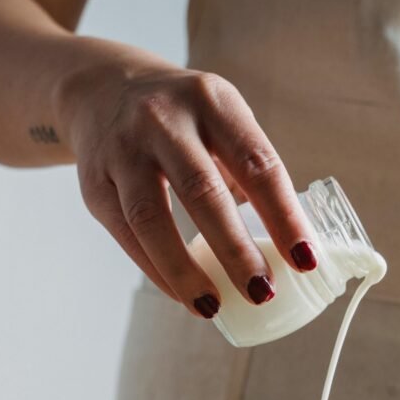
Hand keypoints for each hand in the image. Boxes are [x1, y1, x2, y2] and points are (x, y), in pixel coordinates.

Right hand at [56, 48, 317, 317]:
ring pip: (151, 219)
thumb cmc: (184, 122)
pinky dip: (157, 271)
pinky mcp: (93, 184)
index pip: (257, 164)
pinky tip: (183, 295)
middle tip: (261, 293)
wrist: (101, 91)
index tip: (305, 261)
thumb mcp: (221, 122)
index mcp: (212, 101)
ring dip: (185, 271)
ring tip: (212, 308)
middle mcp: (163, 119)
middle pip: (202, 192)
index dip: (283, 217)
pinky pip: (127, 236)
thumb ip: (251, 174)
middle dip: (235, 251)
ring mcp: (122, 150)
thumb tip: (290, 250)